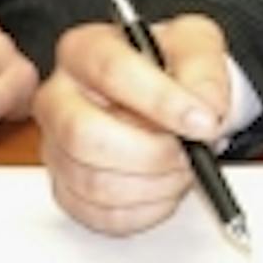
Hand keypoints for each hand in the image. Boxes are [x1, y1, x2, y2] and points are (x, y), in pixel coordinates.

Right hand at [35, 14, 230, 235]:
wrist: (170, 101)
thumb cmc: (172, 68)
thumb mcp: (197, 46)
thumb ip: (204, 71)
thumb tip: (204, 106)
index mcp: (84, 50)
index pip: (111, 72)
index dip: (160, 100)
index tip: (202, 121)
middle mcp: (59, 99)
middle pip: (83, 134)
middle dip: (150, 153)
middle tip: (190, 153)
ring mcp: (58, 148)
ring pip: (95, 183)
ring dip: (154, 184)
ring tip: (183, 167)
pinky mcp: (68, 191)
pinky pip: (103, 216)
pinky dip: (146, 209)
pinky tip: (165, 186)